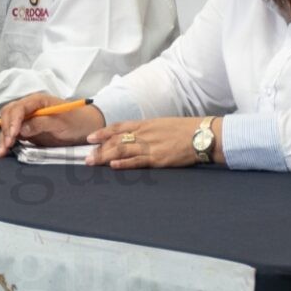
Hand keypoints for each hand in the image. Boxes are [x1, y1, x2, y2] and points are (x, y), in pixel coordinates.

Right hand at [0, 92, 104, 156]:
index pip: (18, 108)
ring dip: (4, 137)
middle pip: (9, 114)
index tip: (12, 135)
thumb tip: (21, 129)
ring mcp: (28, 118)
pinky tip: (5, 150)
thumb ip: (40, 124)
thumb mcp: (61, 123)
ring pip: (8, 124)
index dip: (13, 121)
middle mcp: (30, 107)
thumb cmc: (77, 121)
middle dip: (5, 129)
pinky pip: (14, 133)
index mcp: (38, 100)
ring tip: (2, 152)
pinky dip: (8, 141)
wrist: (87, 127)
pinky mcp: (28, 129)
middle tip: (6, 146)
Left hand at [85, 116, 211, 169]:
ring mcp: (152, 146)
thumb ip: (148, 130)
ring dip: (105, 157)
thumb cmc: (186, 130)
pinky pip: (138, 161)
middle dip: (100, 148)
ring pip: (123, 151)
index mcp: (146, 124)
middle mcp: (146, 134)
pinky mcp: (159, 159)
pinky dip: (124, 164)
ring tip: (93, 162)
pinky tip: (113, 166)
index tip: (90, 137)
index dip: (103, 132)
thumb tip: (135, 136)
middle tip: (86, 156)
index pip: (119, 127)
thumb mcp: (163, 125)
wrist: (203, 135)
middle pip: (117, 140)